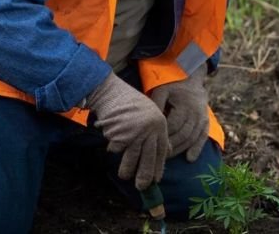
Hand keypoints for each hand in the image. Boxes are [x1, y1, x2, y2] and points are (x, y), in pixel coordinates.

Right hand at [86, 73, 169, 189]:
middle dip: (145, 175)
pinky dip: (114, 150)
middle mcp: (150, 129)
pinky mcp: (121, 134)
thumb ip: (157, 131)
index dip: (159, 166)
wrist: (111, 91)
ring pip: (133, 158)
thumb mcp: (150, 112)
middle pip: (149, 158)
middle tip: (142, 187)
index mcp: (159, 123)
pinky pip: (117, 149)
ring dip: (127, 170)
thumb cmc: (129, 102)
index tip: (156, 179)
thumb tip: (166, 151)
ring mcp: (135, 132)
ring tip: (124, 176)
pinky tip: (111, 148)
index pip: (162, 150)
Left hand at [150, 67, 208, 161]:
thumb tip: (151, 121)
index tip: (154, 144)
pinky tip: (190, 159)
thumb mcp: (162, 90)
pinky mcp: (205, 122)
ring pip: (192, 138)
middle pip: (183, 135)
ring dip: (181, 149)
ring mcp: (202, 118)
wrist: (192, 78)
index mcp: (184, 105)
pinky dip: (197, 148)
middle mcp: (196, 113)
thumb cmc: (173, 85)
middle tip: (159, 155)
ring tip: (168, 157)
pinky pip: (202, 137)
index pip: (174, 125)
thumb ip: (156, 104)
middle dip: (172, 146)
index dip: (164, 136)